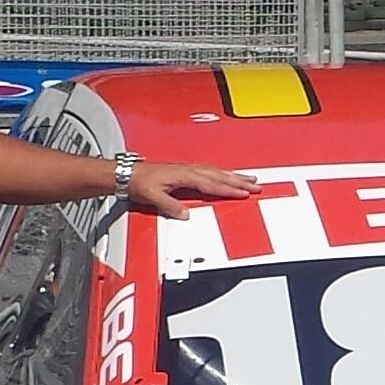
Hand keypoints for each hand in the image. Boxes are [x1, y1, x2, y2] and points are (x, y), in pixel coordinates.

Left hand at [125, 161, 256, 215]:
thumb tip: (186, 215)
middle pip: (219, 176)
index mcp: (184, 175)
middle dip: (239, 181)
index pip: (211, 184)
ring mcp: (188, 169)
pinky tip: (227, 175)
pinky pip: (209, 171)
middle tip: (257, 185)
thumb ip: (170, 206)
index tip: (244, 193)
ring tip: (249, 179)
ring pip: (216, 172)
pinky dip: (222, 173)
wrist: (127, 174)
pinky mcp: (185, 170)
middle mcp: (188, 170)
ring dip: (234, 176)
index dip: (229, 189)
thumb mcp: (153, 197)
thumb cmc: (139, 183)